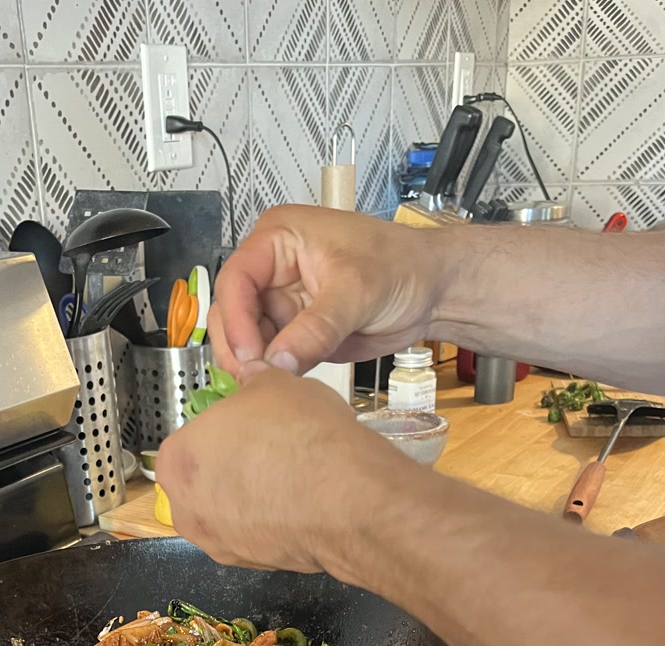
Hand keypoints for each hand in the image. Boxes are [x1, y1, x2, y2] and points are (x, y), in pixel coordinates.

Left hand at [155, 363, 400, 576]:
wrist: (344, 499)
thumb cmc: (300, 435)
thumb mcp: (275, 383)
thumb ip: (254, 382)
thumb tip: (253, 376)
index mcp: (177, 459)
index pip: (192, 437)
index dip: (225, 428)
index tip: (250, 425)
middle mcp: (184, 509)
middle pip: (205, 479)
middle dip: (233, 466)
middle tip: (270, 450)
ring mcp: (216, 544)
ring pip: (229, 512)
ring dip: (252, 497)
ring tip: (290, 479)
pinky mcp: (249, 565)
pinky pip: (255, 535)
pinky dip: (271, 522)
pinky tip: (300, 505)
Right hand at [209, 206, 446, 378]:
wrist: (432, 291)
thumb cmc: (400, 267)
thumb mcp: (356, 292)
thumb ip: (315, 330)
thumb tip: (276, 365)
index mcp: (278, 239)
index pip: (236, 278)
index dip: (236, 319)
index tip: (249, 355)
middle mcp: (271, 271)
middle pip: (232, 312)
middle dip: (240, 347)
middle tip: (255, 380)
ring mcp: (281, 304)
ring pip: (246, 339)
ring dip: (253, 365)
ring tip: (269, 387)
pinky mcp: (294, 333)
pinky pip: (271, 357)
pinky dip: (271, 374)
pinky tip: (279, 387)